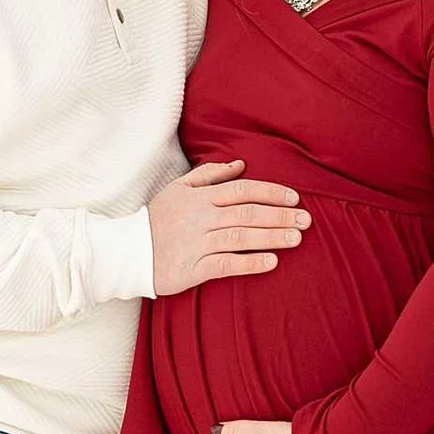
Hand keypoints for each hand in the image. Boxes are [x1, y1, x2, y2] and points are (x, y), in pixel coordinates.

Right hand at [148, 160, 308, 295]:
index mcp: (200, 197)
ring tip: (296, 238)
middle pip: (248, 213)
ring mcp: (198, 243)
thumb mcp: (178, 188)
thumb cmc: (157, 219)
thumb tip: (239, 165)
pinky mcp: (194, 268)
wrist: (127, 251)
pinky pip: (227, 265)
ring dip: (272, 237)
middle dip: (280, 216)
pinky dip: (250, 263)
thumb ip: (209, 174)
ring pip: (242, 237)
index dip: (271, 193)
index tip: (294, 198)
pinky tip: (272, 262)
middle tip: (306, 220)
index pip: (242, 189)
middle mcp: (201, 218)